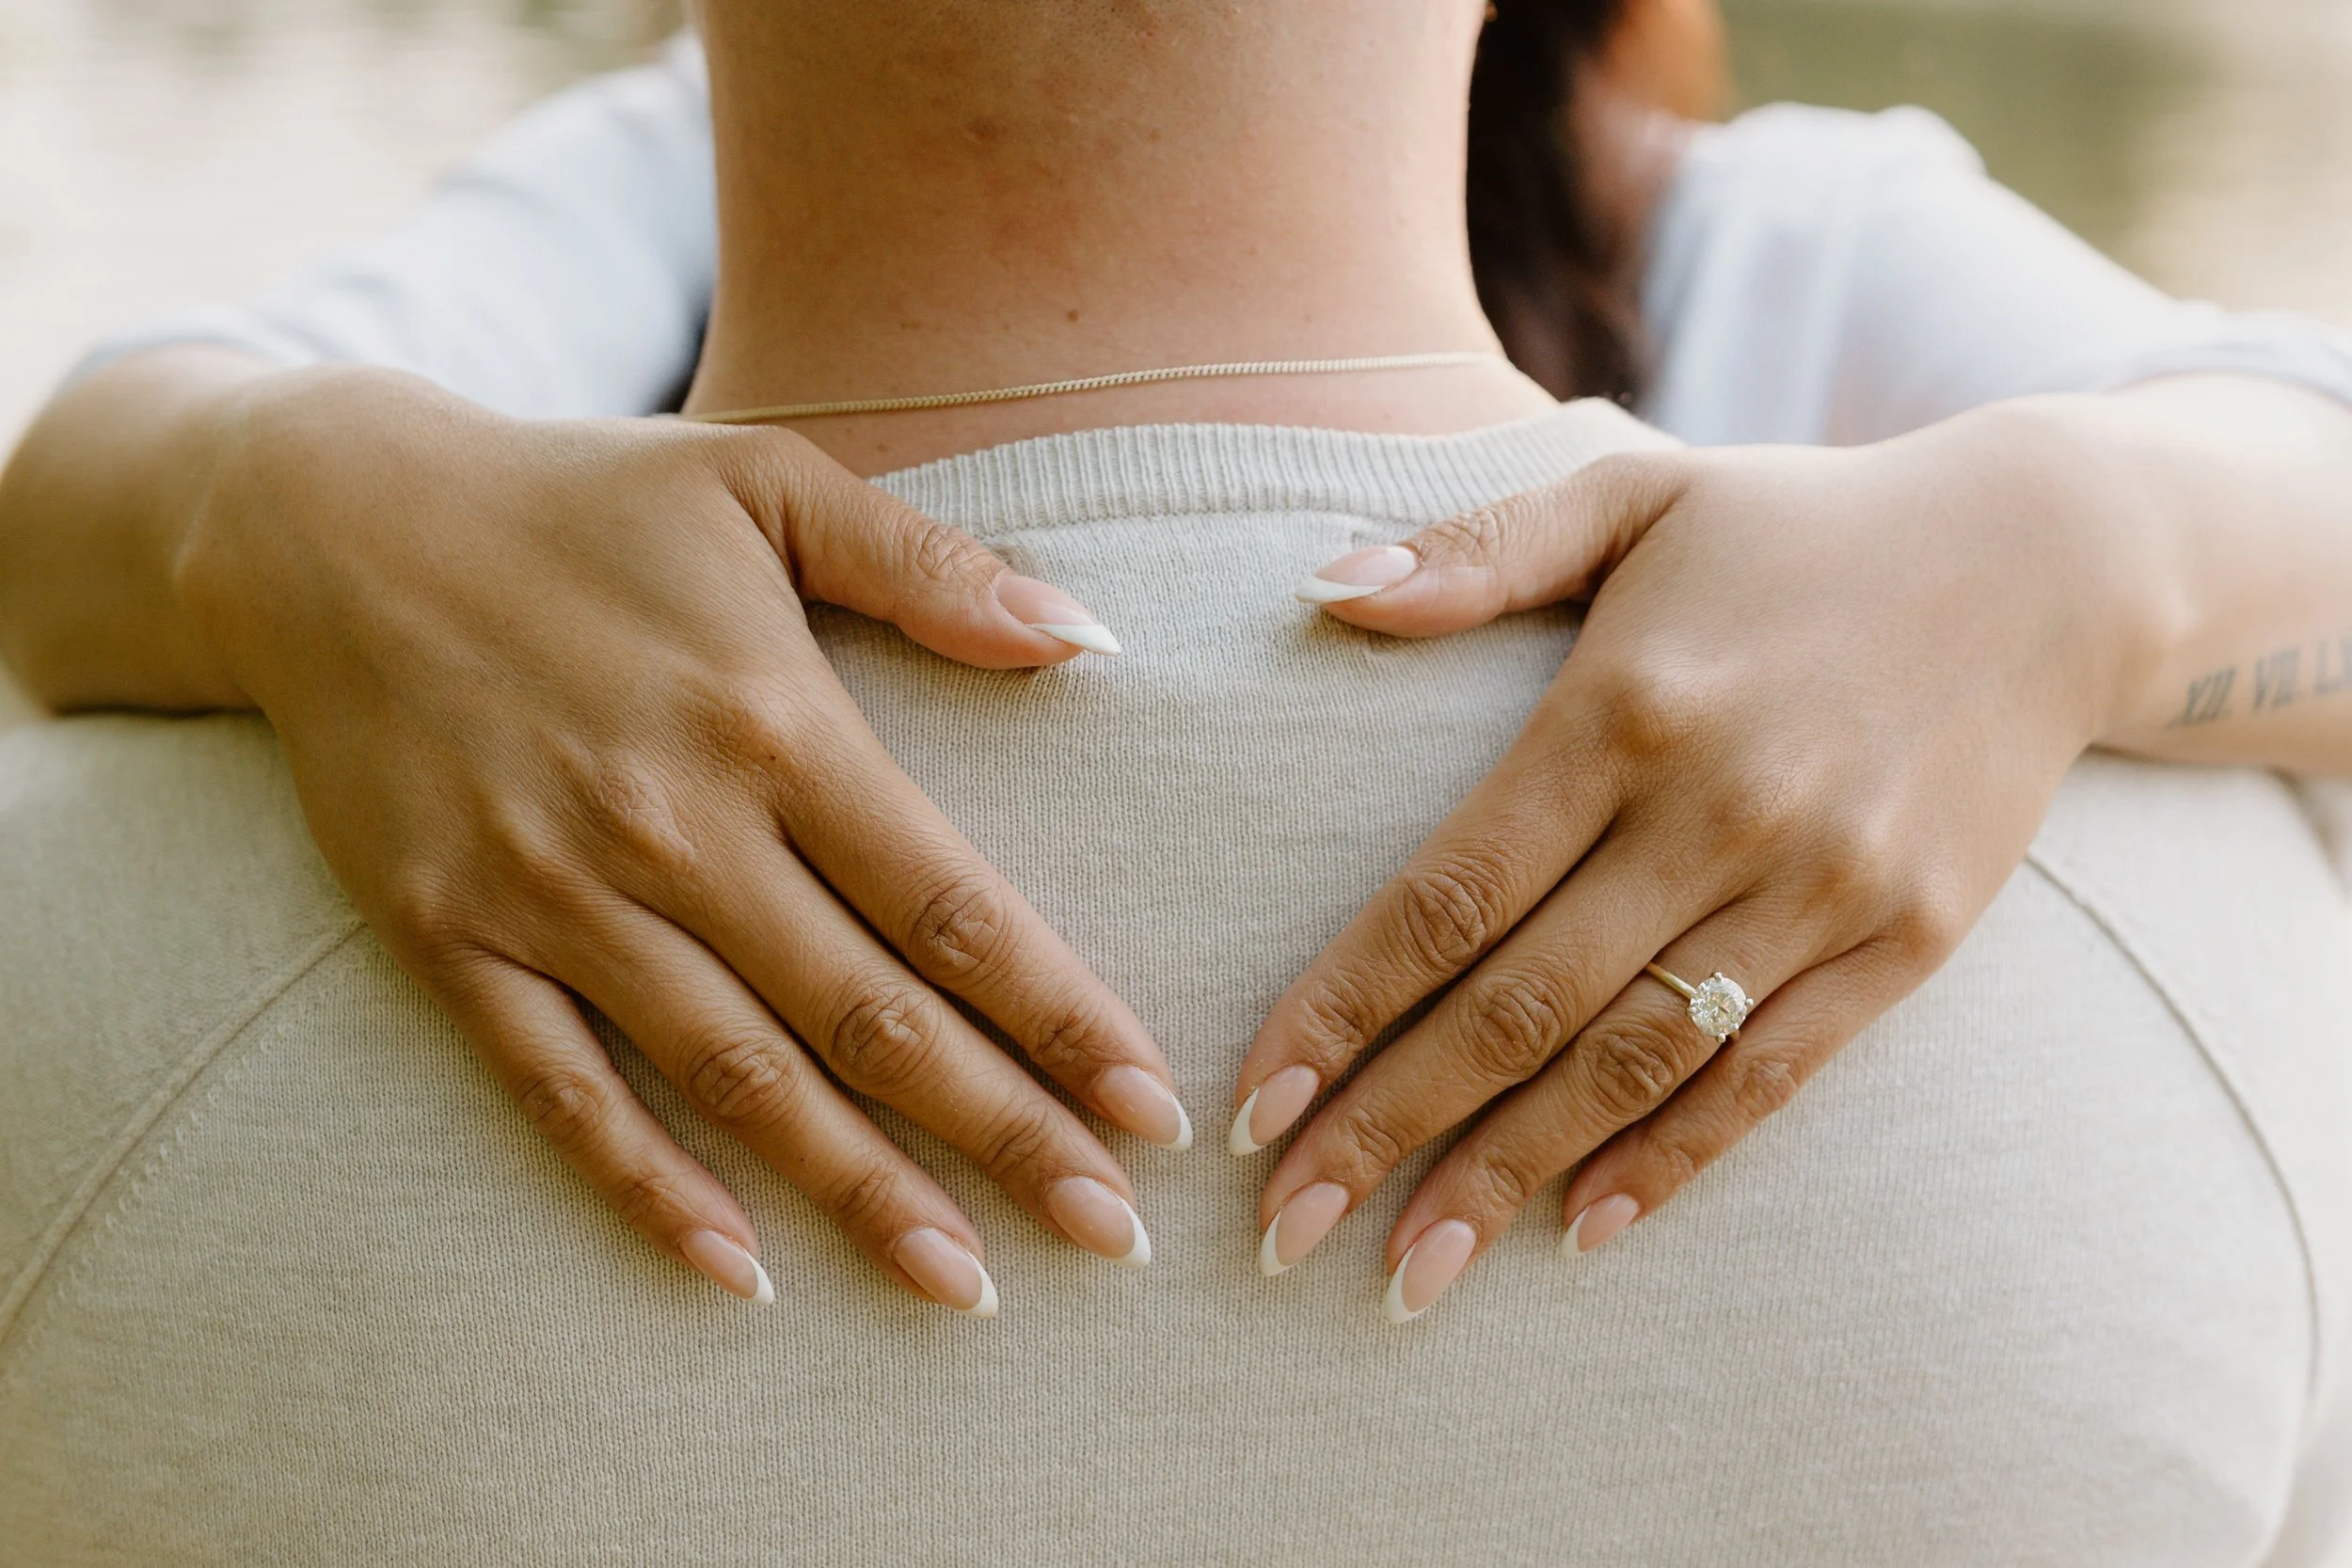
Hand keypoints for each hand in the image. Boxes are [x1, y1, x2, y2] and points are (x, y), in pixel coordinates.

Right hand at [177, 365, 1185, 1313]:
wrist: (325, 523)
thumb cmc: (578, 499)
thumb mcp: (765, 480)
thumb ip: (928, 564)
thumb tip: (1089, 638)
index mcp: (774, 721)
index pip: (949, 907)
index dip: (1061, 1017)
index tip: (1151, 1108)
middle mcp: (673, 825)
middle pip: (869, 1018)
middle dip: (1005, 1136)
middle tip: (1112, 1233)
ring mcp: (554, 894)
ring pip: (736, 1080)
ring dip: (859, 1192)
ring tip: (969, 1284)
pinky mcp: (448, 937)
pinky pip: (559, 1091)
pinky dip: (646, 1187)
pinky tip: (739, 1271)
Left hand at [1232, 407, 2158, 1318]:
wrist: (2051, 563)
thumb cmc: (1799, 529)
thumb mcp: (1635, 496)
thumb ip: (1479, 548)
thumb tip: (1323, 592)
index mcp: (1625, 707)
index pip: (1449, 894)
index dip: (1341, 1009)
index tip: (1252, 1106)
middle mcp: (1717, 810)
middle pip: (1519, 1006)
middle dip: (1389, 1128)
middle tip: (1285, 1231)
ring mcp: (1820, 886)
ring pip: (1632, 1064)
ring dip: (1509, 1177)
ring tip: (1407, 1276)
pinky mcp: (1907, 941)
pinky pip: (1771, 1077)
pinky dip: (1674, 1160)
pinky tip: (1582, 1231)